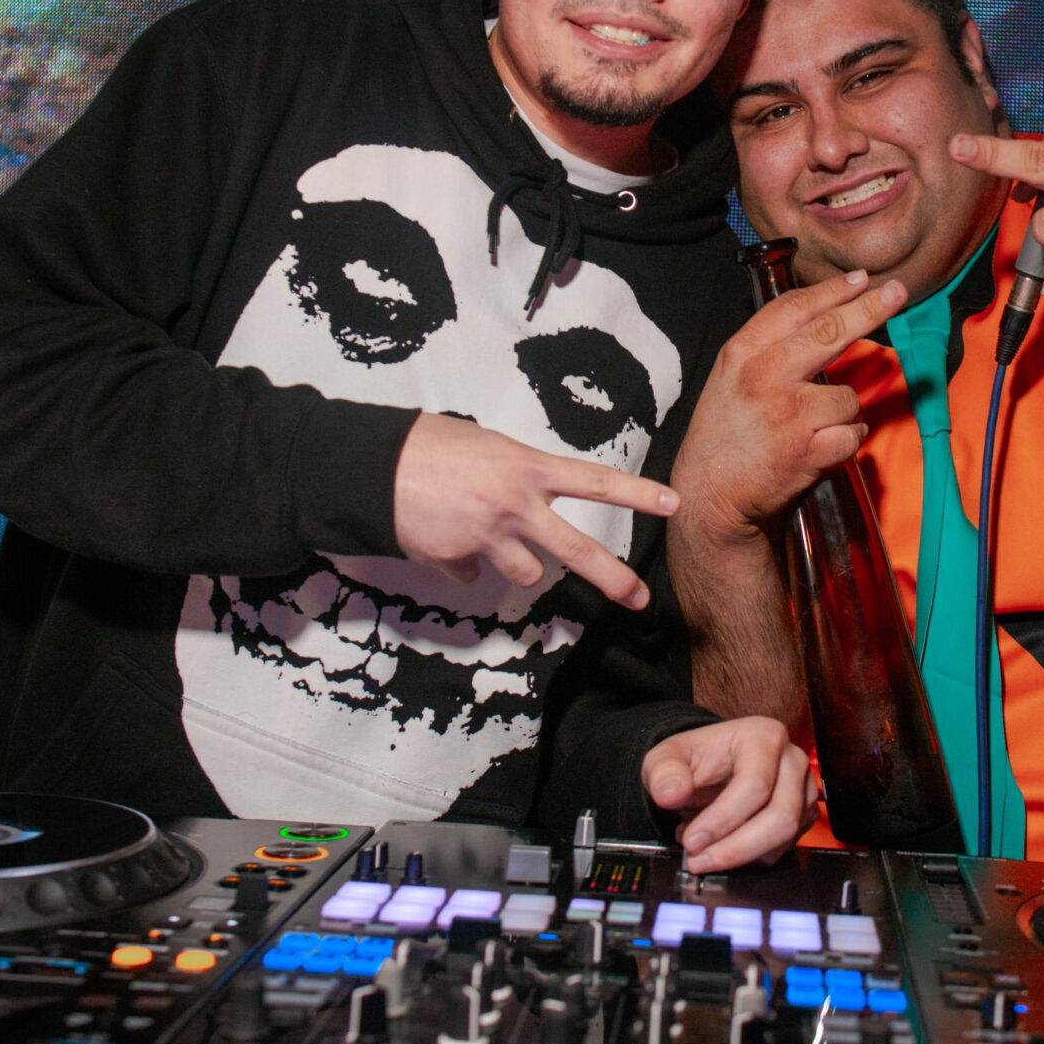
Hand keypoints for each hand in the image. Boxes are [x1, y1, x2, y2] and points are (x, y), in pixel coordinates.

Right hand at [393, 412, 676, 609]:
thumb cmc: (426, 445)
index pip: (595, 482)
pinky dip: (461, 561)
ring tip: (483, 532)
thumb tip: (520, 510)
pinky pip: (470, 573)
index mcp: (527, 467)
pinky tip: (441, 535)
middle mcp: (516, 505)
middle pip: (578, 551)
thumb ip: (515, 477)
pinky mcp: (458, 559)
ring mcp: (488, 537)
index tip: (672, 503)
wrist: (370, 467)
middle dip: (614, 579)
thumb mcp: (484, 446)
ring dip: (514, 562)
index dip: (637, 494)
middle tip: (640, 599)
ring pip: (525, 572)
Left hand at [642, 717, 817, 870]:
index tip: (693, 841)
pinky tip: (725, 849)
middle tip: (699, 860)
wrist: (711, 768)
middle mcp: (792, 760)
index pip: (754, 785)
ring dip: (743, 855)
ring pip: (785, 835)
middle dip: (736, 847)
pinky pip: (786, 846)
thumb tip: (670, 794)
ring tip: (705, 855)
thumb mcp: (666, 758)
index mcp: (763, 736)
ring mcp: (803, 788)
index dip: (723, 819)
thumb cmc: (694, 760)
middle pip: (780, 814)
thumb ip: (663, 773)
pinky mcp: (804, 814)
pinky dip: (753, 857)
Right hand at [669, 269, 906, 541]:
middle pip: (831, 332)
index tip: (861, 278)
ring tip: (818, 425)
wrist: (708, 493)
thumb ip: (767, 346)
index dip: (832, 291)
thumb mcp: (729, 375)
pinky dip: (847, 441)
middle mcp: (765, 376)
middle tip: (897, 293)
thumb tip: (820, 317)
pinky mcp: (808, 451)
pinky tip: (824, 446)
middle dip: (871, 308)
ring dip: (845, 411)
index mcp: (743, 353)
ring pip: (849, 397)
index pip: (794, 308)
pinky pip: (853, 434)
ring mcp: (788, 414)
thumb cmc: (723, 432)